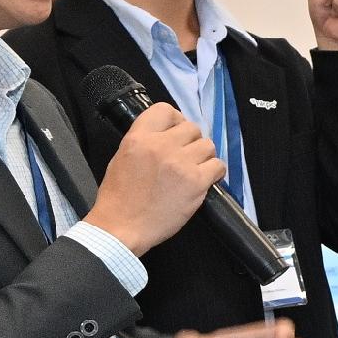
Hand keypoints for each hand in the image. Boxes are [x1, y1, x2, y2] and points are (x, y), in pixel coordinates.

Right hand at [90, 104, 224, 255]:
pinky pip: (218, 165)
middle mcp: (160, 145)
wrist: (122, 227)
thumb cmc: (119, 197)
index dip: (176, 119)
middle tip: (185, 157)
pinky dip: (215, 172)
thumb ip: (144, 142)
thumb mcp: (122, 157)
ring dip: (204, 156)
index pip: (165, 110)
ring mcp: (180, 163)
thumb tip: (167, 134)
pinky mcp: (196, 182)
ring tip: (194, 169)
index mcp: (138, 137)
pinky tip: (206, 179)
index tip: (176, 132)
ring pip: (208, 145)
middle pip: (192, 128)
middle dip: (191, 141)